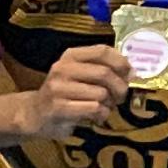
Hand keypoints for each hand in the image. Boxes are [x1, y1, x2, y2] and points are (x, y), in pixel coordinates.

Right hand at [17, 44, 133, 139]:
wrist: (35, 114)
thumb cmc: (66, 94)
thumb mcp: (81, 75)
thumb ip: (104, 69)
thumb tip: (132, 72)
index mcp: (71, 56)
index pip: (103, 51)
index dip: (122, 63)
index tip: (129, 75)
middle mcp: (62, 68)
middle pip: (105, 73)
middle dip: (119, 88)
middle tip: (119, 98)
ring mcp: (58, 88)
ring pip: (101, 93)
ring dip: (109, 105)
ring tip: (103, 108)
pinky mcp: (58, 107)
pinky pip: (94, 109)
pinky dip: (101, 115)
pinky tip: (95, 117)